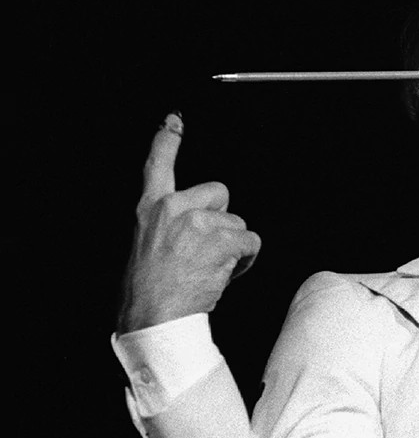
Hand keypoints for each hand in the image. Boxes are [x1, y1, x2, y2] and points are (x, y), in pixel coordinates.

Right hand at [117, 112, 261, 333]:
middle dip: (223, 218)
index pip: (158, 164)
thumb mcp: (148, 246)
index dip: (168, 140)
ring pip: (238, 223)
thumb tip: (198, 228)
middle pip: (220, 193)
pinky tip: (225, 273)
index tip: (175, 119)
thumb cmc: (151, 289)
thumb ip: (170, 226)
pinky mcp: (222, 239)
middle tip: (208, 248)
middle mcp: (174, 208)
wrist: (154, 317)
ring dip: (234, 246)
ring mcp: (199, 222)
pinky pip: (251, 241)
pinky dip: (246, 260)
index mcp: (150, 209)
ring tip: (210, 268)